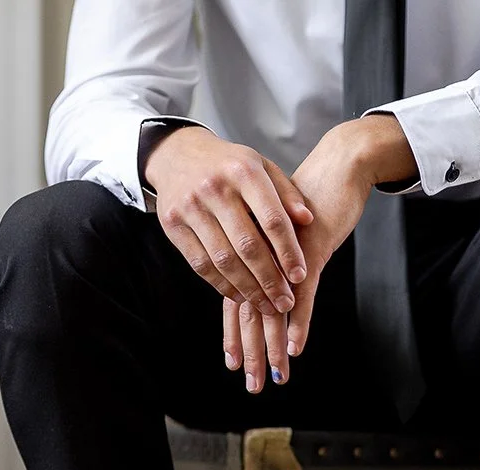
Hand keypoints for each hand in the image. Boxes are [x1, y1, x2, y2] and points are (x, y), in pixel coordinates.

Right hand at [146, 126, 314, 319]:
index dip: (288, 252)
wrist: (177, 153)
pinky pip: (200, 264)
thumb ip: (286, 193)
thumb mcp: (261, 166)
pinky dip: (222, 285)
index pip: (272, 219)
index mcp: (244, 171)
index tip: (300, 276)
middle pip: (248, 245)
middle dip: (270, 280)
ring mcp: (190, 207)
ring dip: (248, 289)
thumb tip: (307, 220)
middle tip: (285, 302)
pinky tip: (240, 295)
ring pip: (223, 260)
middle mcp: (215, 188)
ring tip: (266, 306)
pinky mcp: (172, 225)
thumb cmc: (229, 165)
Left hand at [225, 115, 415, 393]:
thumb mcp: (291, 235)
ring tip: (272, 377)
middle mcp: (264, 258)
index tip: (232, 363)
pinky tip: (294, 347)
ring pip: (274, 311)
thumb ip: (280, 259)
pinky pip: (303, 294)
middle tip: (252, 386)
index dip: (235, 335)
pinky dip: (298, 322)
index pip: (239, 301)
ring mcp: (284, 257)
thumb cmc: (314, 199)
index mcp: (256, 255)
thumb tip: (275, 282)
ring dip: (273, 347)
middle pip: (252, 314)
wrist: (336, 166)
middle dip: (252, 353)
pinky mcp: (310, 252)